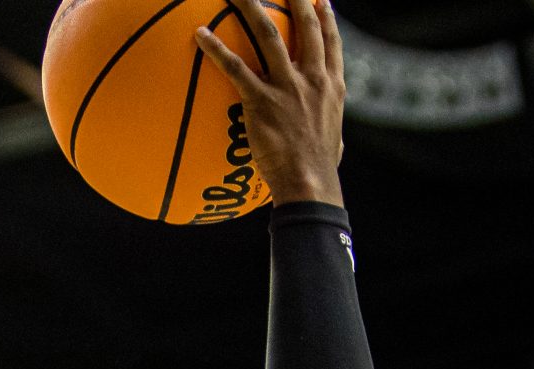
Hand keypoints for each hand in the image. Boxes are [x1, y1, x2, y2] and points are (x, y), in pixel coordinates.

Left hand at [194, 0, 345, 206]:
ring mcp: (287, 87)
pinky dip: (216, 48)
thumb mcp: (333, 141)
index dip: (326, 18)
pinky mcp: (261, 100)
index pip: (331, 42)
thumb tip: (326, 135)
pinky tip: (200, 34)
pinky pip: (235, 67)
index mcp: (332, 86)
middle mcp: (312, 78)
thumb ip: (325, 126)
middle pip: (304, 25)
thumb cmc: (318, 171)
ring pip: (268, 33)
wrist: (309, 184)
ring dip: (251, 5)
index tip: (320, 1)